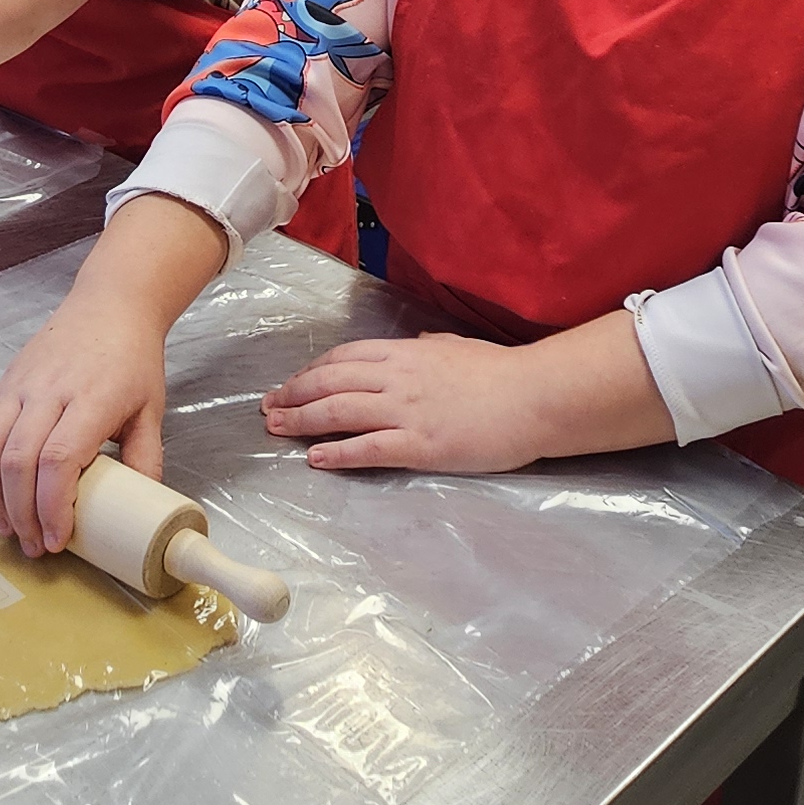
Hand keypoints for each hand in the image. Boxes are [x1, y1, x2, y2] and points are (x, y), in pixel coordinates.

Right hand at [0, 302, 169, 556]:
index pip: (58, 460)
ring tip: (6, 527)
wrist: (110, 305)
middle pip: (17, 460)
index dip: (51, 506)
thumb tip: (140, 508)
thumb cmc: (132, 358)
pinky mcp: (2, 383)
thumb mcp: (151, 409)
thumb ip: (144, 459)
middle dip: (20, 513)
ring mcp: (19, 386)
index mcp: (90, 399)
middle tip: (32, 544)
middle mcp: (48, 392)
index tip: (57, 538)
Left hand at [263, 331, 581, 472]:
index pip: (343, 358)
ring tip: (277, 430)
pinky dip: (337, 454)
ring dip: (301, 421)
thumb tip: (413, 345)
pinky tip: (316, 459)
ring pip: (339, 412)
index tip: (290, 383)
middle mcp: (397, 379)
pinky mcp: (420, 446)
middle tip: (267, 409)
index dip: (310, 371)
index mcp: (405, 353)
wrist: (536, 396)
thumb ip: (429, 347)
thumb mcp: (457, 347)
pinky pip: (368, 449)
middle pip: (330, 383)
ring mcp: (406, 412)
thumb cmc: (502, 372)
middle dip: (292, 395)